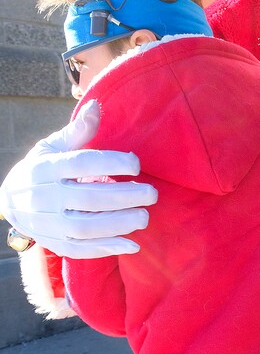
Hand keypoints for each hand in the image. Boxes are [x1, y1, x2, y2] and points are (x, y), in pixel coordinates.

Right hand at [0, 100, 157, 257]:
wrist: (8, 201)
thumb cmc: (41, 169)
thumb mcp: (53, 146)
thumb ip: (78, 131)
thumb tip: (96, 104)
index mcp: (46, 167)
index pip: (82, 164)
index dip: (112, 163)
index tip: (137, 164)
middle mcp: (44, 196)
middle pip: (88, 198)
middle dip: (124, 197)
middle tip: (152, 194)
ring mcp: (47, 223)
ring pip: (85, 227)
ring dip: (119, 224)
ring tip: (145, 216)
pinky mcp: (53, 242)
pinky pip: (80, 249)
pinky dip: (107, 249)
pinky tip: (132, 244)